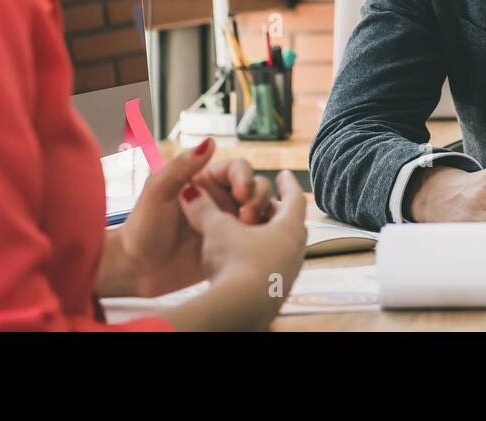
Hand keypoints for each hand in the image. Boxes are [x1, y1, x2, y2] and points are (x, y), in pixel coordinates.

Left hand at [116, 139, 276, 297]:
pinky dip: (263, 237)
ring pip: (260, 211)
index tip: (242, 192)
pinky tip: (255, 244)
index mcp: (206, 180)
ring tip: (251, 231)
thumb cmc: (142, 226)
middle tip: (247, 216)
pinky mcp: (231, 246)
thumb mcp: (158, 191)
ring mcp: (228, 223)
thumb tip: (209, 141)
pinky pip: (256, 237)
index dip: (245, 176)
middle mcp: (221, 199)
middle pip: (256, 187)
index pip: (237, 168)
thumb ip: (182, 166)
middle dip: (258, 198)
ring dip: (263, 216)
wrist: (138, 268)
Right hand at [179, 168, 307, 324]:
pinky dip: (261, 259)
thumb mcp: (217, 229)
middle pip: (290, 223)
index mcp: (289, 229)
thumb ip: (204, 208)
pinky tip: (245, 262)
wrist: (238, 310)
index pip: (294, 198)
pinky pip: (273, 268)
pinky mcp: (277, 294)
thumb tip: (189, 190)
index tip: (283, 173)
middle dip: (275, 211)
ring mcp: (289, 274)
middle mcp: (296, 251)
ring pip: (283, 248)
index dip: (287, 183)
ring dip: (268, 237)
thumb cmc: (234, 262)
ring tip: (252, 232)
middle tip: (263, 204)